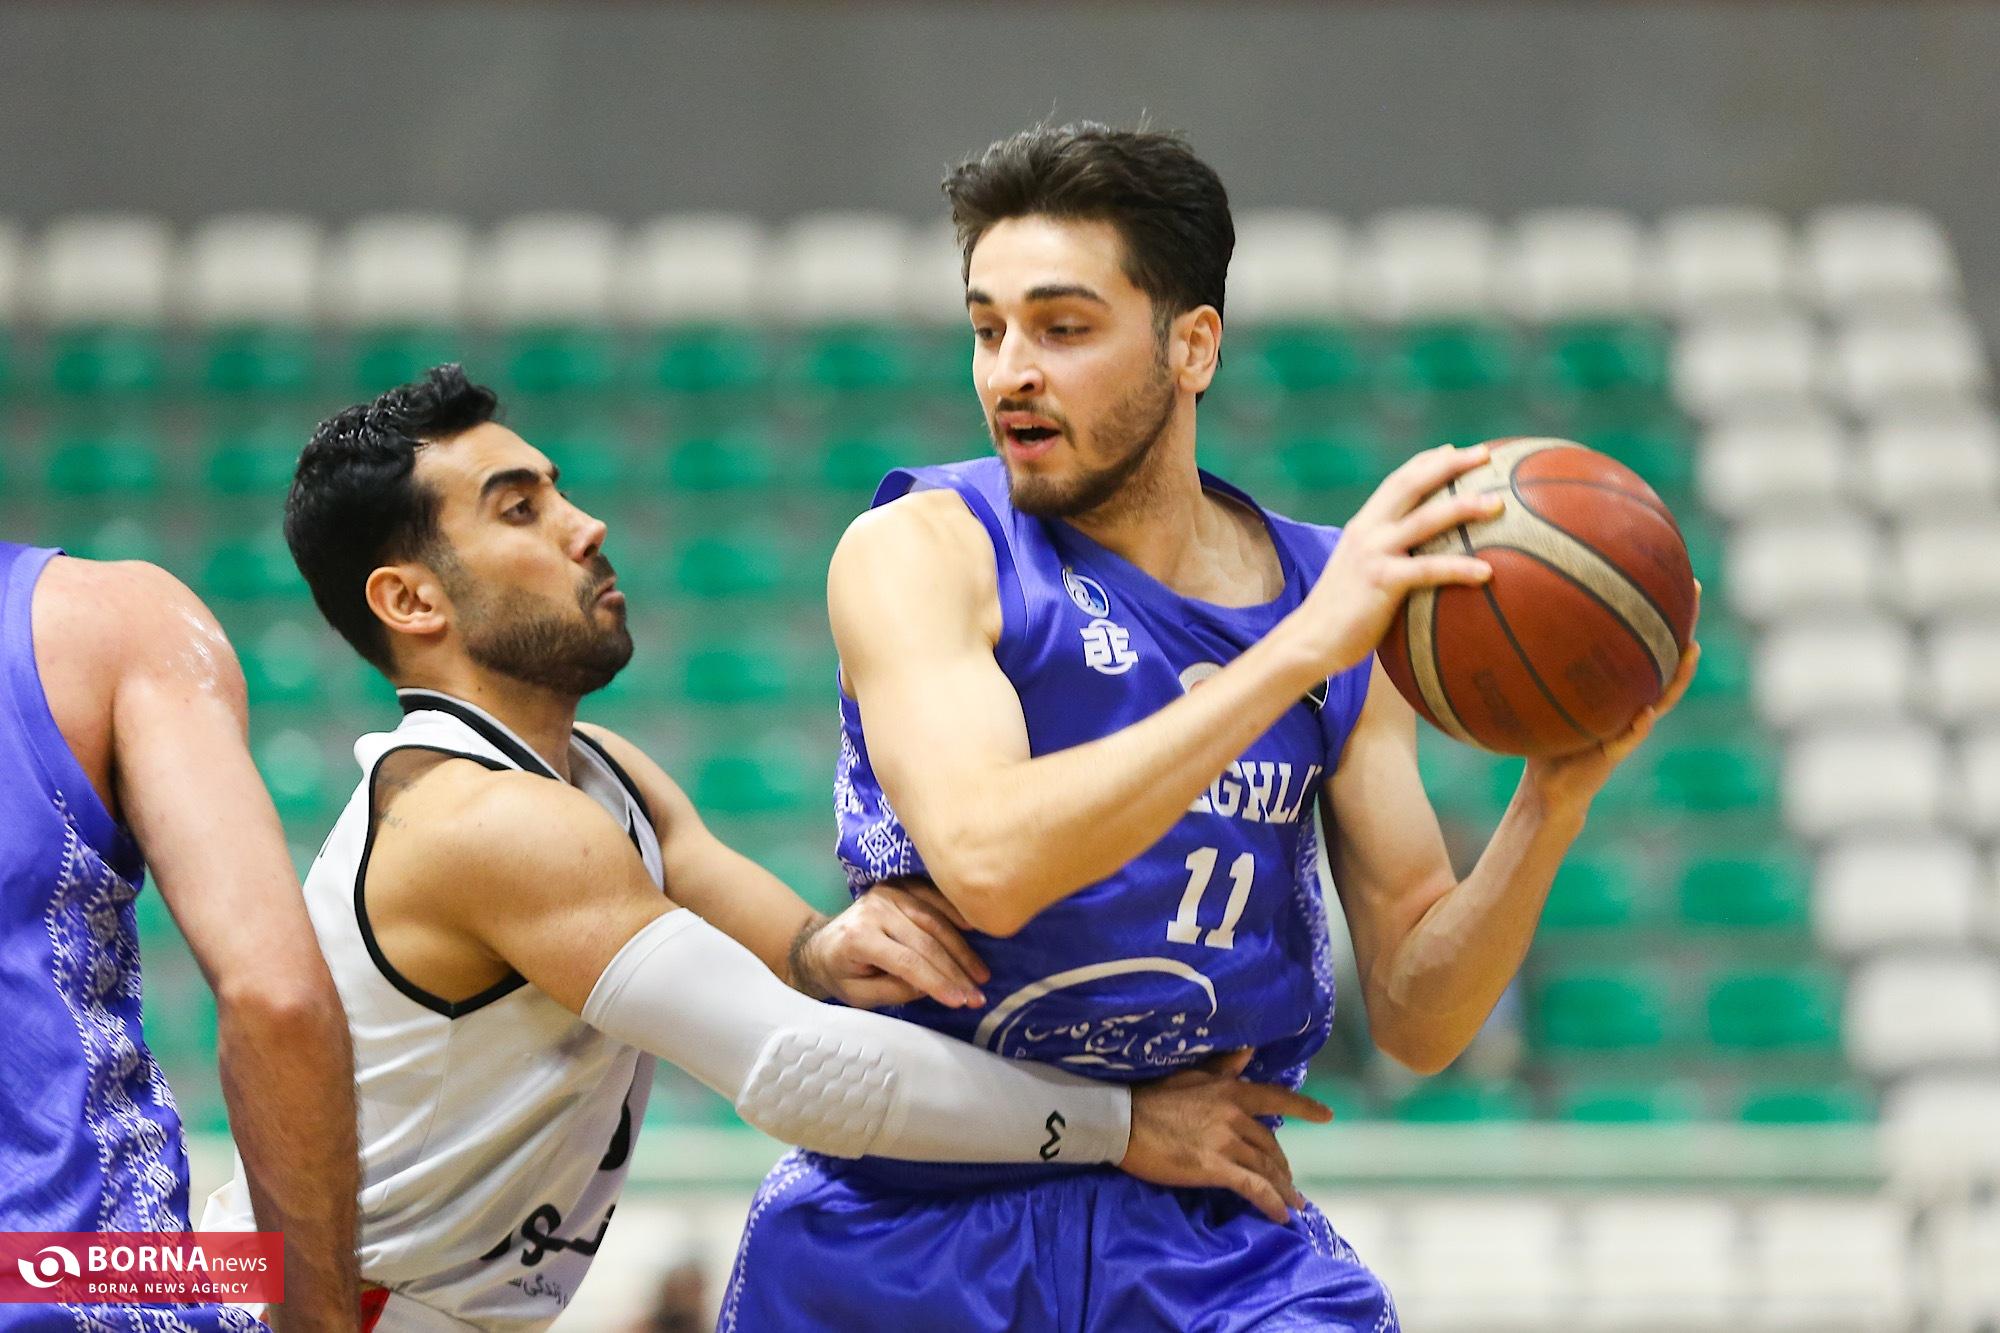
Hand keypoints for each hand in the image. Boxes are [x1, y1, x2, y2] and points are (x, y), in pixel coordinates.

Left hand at [790, 879, 990, 1009]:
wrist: (820, 945)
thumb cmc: (839, 974)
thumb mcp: (859, 995)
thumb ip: (894, 991)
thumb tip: (932, 985)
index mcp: (859, 938)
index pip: (906, 961)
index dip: (936, 981)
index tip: (960, 1001)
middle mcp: (874, 910)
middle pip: (925, 941)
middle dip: (955, 971)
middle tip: (977, 995)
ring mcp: (888, 894)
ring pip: (934, 920)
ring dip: (961, 949)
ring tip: (980, 974)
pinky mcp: (898, 887)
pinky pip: (932, 898)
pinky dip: (954, 913)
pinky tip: (973, 930)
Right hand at [1119, 1050, 1332, 1223]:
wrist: (1121, 1120)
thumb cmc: (1151, 1097)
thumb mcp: (1190, 1076)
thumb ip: (1221, 1068)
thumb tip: (1246, 1052)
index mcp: (1230, 1090)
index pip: (1276, 1098)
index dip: (1304, 1108)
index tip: (1327, 1116)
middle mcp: (1234, 1115)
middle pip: (1271, 1144)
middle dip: (1283, 1166)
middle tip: (1288, 1182)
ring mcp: (1226, 1141)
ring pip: (1266, 1168)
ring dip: (1283, 1189)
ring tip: (1292, 1204)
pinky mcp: (1214, 1167)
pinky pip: (1253, 1188)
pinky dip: (1270, 1203)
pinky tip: (1279, 1216)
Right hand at [1280, 443, 1500, 676]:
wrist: (1310, 640)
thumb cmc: (1342, 615)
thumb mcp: (1360, 573)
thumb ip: (1385, 558)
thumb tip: (1421, 561)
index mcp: (1363, 525)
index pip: (1397, 481)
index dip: (1427, 461)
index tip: (1456, 450)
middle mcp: (1368, 531)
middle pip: (1411, 484)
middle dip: (1449, 465)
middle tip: (1485, 455)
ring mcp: (1373, 553)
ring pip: (1425, 519)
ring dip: (1464, 507)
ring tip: (1498, 504)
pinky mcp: (1381, 580)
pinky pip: (1428, 569)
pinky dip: (1459, 568)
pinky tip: (1487, 573)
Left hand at [1524, 584, 1703, 814]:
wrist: (1545, 787)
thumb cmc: (1543, 736)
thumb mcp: (1537, 691)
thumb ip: (1533, 661)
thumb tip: (1505, 610)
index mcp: (1616, 687)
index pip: (1641, 641)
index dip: (1654, 609)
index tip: (1666, 568)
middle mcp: (1629, 703)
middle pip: (1663, 660)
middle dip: (1681, 626)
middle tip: (1693, 592)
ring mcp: (1626, 729)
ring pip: (1662, 698)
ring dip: (1678, 676)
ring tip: (1691, 650)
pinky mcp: (1611, 756)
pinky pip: (1628, 739)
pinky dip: (1638, 726)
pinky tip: (1646, 711)